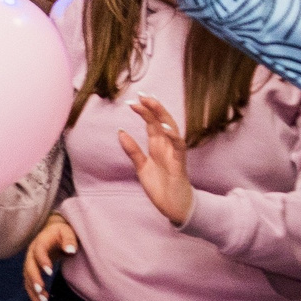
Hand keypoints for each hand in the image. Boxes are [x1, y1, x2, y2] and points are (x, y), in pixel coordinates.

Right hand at [23, 212, 77, 300]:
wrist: (53, 231)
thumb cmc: (62, 232)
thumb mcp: (67, 231)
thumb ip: (69, 240)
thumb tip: (70, 250)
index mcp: (40, 242)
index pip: (38, 251)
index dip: (42, 261)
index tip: (49, 271)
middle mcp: (31, 253)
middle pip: (29, 267)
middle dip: (34, 279)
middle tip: (42, 291)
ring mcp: (30, 263)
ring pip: (27, 279)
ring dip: (33, 292)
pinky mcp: (32, 272)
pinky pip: (30, 285)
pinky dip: (33, 296)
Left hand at [119, 95, 195, 226]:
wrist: (174, 207)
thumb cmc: (161, 186)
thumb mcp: (141, 166)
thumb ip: (133, 150)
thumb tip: (120, 131)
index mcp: (158, 146)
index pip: (152, 124)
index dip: (143, 111)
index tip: (131, 100)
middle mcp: (167, 147)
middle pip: (161, 122)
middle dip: (152, 107)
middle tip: (142, 94)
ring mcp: (174, 154)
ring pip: (171, 129)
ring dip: (162, 116)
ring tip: (152, 103)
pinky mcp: (179, 164)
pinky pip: (179, 148)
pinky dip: (173, 137)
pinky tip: (165, 128)